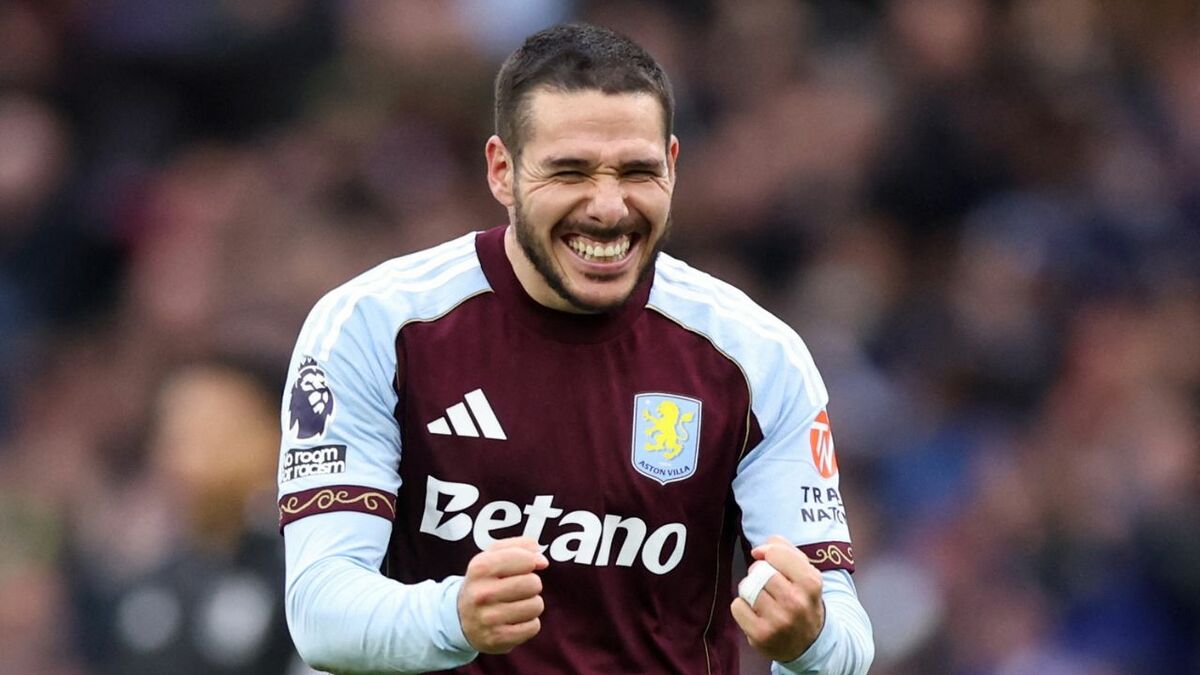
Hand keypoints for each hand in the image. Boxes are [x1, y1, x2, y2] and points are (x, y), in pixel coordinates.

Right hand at [457, 537, 548, 653]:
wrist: (459, 618)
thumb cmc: (484, 582)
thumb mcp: (493, 556)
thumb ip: (520, 547)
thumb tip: (542, 560)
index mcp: (480, 567)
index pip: (525, 559)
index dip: (530, 562)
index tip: (524, 567)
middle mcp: (482, 593)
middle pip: (533, 583)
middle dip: (532, 584)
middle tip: (519, 588)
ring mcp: (489, 618)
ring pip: (536, 605)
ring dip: (532, 604)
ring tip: (516, 604)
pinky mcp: (497, 638)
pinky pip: (533, 626)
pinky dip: (529, 623)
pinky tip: (514, 620)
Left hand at [730, 535, 824, 662]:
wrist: (809, 644)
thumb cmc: (802, 600)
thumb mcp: (805, 572)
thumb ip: (784, 550)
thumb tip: (758, 550)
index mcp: (810, 583)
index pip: (776, 553)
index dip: (768, 553)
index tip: (768, 559)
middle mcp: (796, 602)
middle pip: (759, 571)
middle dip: (757, 572)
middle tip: (766, 582)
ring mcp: (778, 621)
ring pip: (746, 588)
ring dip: (749, 589)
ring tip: (761, 598)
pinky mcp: (761, 635)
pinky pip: (737, 606)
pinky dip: (742, 606)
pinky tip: (755, 613)